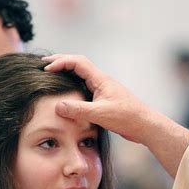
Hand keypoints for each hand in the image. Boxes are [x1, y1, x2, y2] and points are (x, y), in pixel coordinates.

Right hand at [43, 54, 188, 176]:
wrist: (145, 125)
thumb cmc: (126, 117)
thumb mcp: (100, 114)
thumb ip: (78, 110)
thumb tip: (57, 106)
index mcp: (100, 79)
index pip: (77, 62)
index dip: (60, 62)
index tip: (46, 69)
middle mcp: (101, 81)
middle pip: (78, 65)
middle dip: (61, 62)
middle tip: (44, 65)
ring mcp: (103, 90)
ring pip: (82, 76)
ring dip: (67, 73)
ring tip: (52, 76)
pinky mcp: (104, 100)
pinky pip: (85, 87)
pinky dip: (73, 86)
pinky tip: (68, 95)